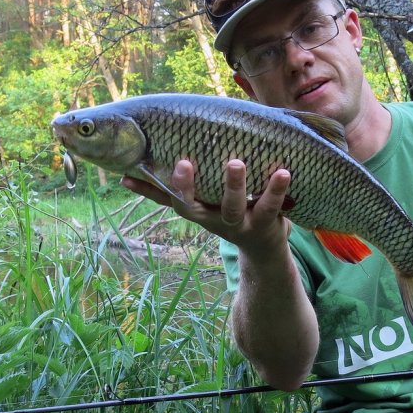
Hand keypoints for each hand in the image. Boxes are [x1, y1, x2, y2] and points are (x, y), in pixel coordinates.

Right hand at [121, 159, 292, 253]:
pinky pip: (271, 206)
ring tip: (235, 162)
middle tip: (183, 162)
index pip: (167, 199)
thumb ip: (178, 187)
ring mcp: (239, 223)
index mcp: (196, 211)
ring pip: (232, 206)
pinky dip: (277, 189)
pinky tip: (282, 171)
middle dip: (186, 186)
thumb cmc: (229, 213)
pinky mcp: (266, 223)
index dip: (147, 190)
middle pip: (194, 206)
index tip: (130, 173)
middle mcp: (213, 219)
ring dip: (233, 185)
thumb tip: (129, 170)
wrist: (264, 250)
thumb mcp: (203, 203)